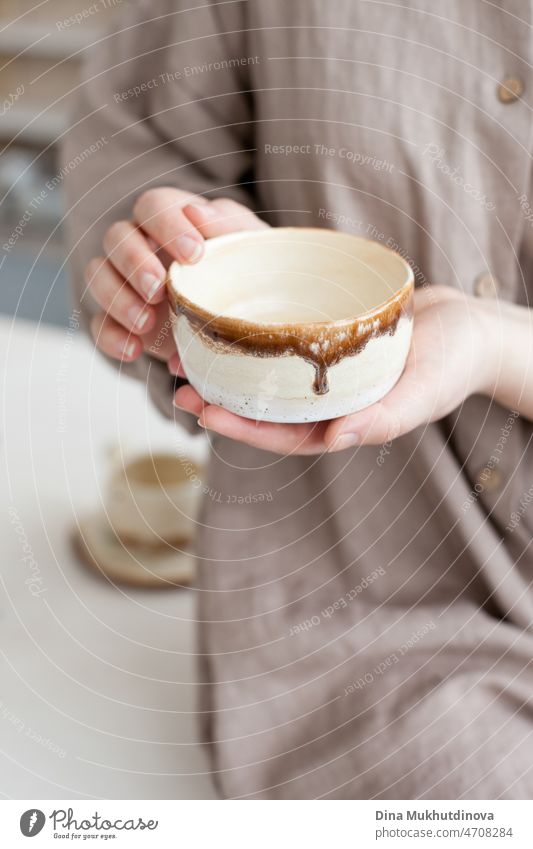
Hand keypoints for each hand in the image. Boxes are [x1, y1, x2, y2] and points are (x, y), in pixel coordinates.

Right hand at [85, 189, 266, 363]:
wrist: (241, 319)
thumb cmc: (244, 269)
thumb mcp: (247, 245)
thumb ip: (227, 225)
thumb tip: (196, 213)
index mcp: (170, 218)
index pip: (153, 205)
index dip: (167, 225)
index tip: (194, 254)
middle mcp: (140, 244)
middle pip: (116, 237)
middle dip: (134, 262)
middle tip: (158, 289)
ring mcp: (124, 282)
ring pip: (98, 276)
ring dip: (118, 299)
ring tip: (146, 323)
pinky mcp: (120, 319)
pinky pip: (99, 324)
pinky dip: (112, 338)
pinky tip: (134, 351)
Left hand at [174, 285, 493, 453]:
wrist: (471, 328)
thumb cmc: (453, 365)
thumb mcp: (424, 394)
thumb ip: (383, 419)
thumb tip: (335, 440)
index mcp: (341, 424)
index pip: (281, 433)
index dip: (240, 427)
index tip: (203, 412)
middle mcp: (324, 401)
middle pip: (263, 405)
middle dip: (220, 398)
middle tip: (177, 382)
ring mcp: (323, 371)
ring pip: (267, 372)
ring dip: (230, 364)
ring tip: (191, 348)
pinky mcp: (326, 338)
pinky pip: (284, 339)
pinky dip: (257, 331)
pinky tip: (231, 311)